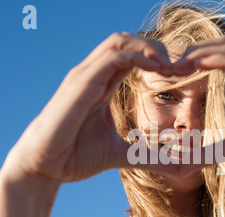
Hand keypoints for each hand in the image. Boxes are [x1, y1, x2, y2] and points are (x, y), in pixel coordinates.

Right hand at [2, 33, 173, 182]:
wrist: (44, 167)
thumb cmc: (76, 156)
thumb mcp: (122, 154)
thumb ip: (150, 156)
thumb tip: (179, 168)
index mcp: (103, 86)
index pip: (132, 57)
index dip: (158, 61)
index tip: (181, 76)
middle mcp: (94, 75)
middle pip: (128, 42)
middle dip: (157, 48)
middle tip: (180, 67)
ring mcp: (86, 77)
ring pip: (119, 41)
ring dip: (149, 48)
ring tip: (170, 66)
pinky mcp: (80, 84)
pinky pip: (112, 58)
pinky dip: (136, 57)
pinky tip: (155, 70)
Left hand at [173, 36, 224, 178]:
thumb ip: (208, 150)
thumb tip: (182, 163)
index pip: (219, 59)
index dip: (193, 62)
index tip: (169, 73)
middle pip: (223, 49)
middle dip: (193, 54)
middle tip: (168, 65)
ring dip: (202, 53)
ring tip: (178, 63)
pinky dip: (221, 59)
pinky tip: (199, 63)